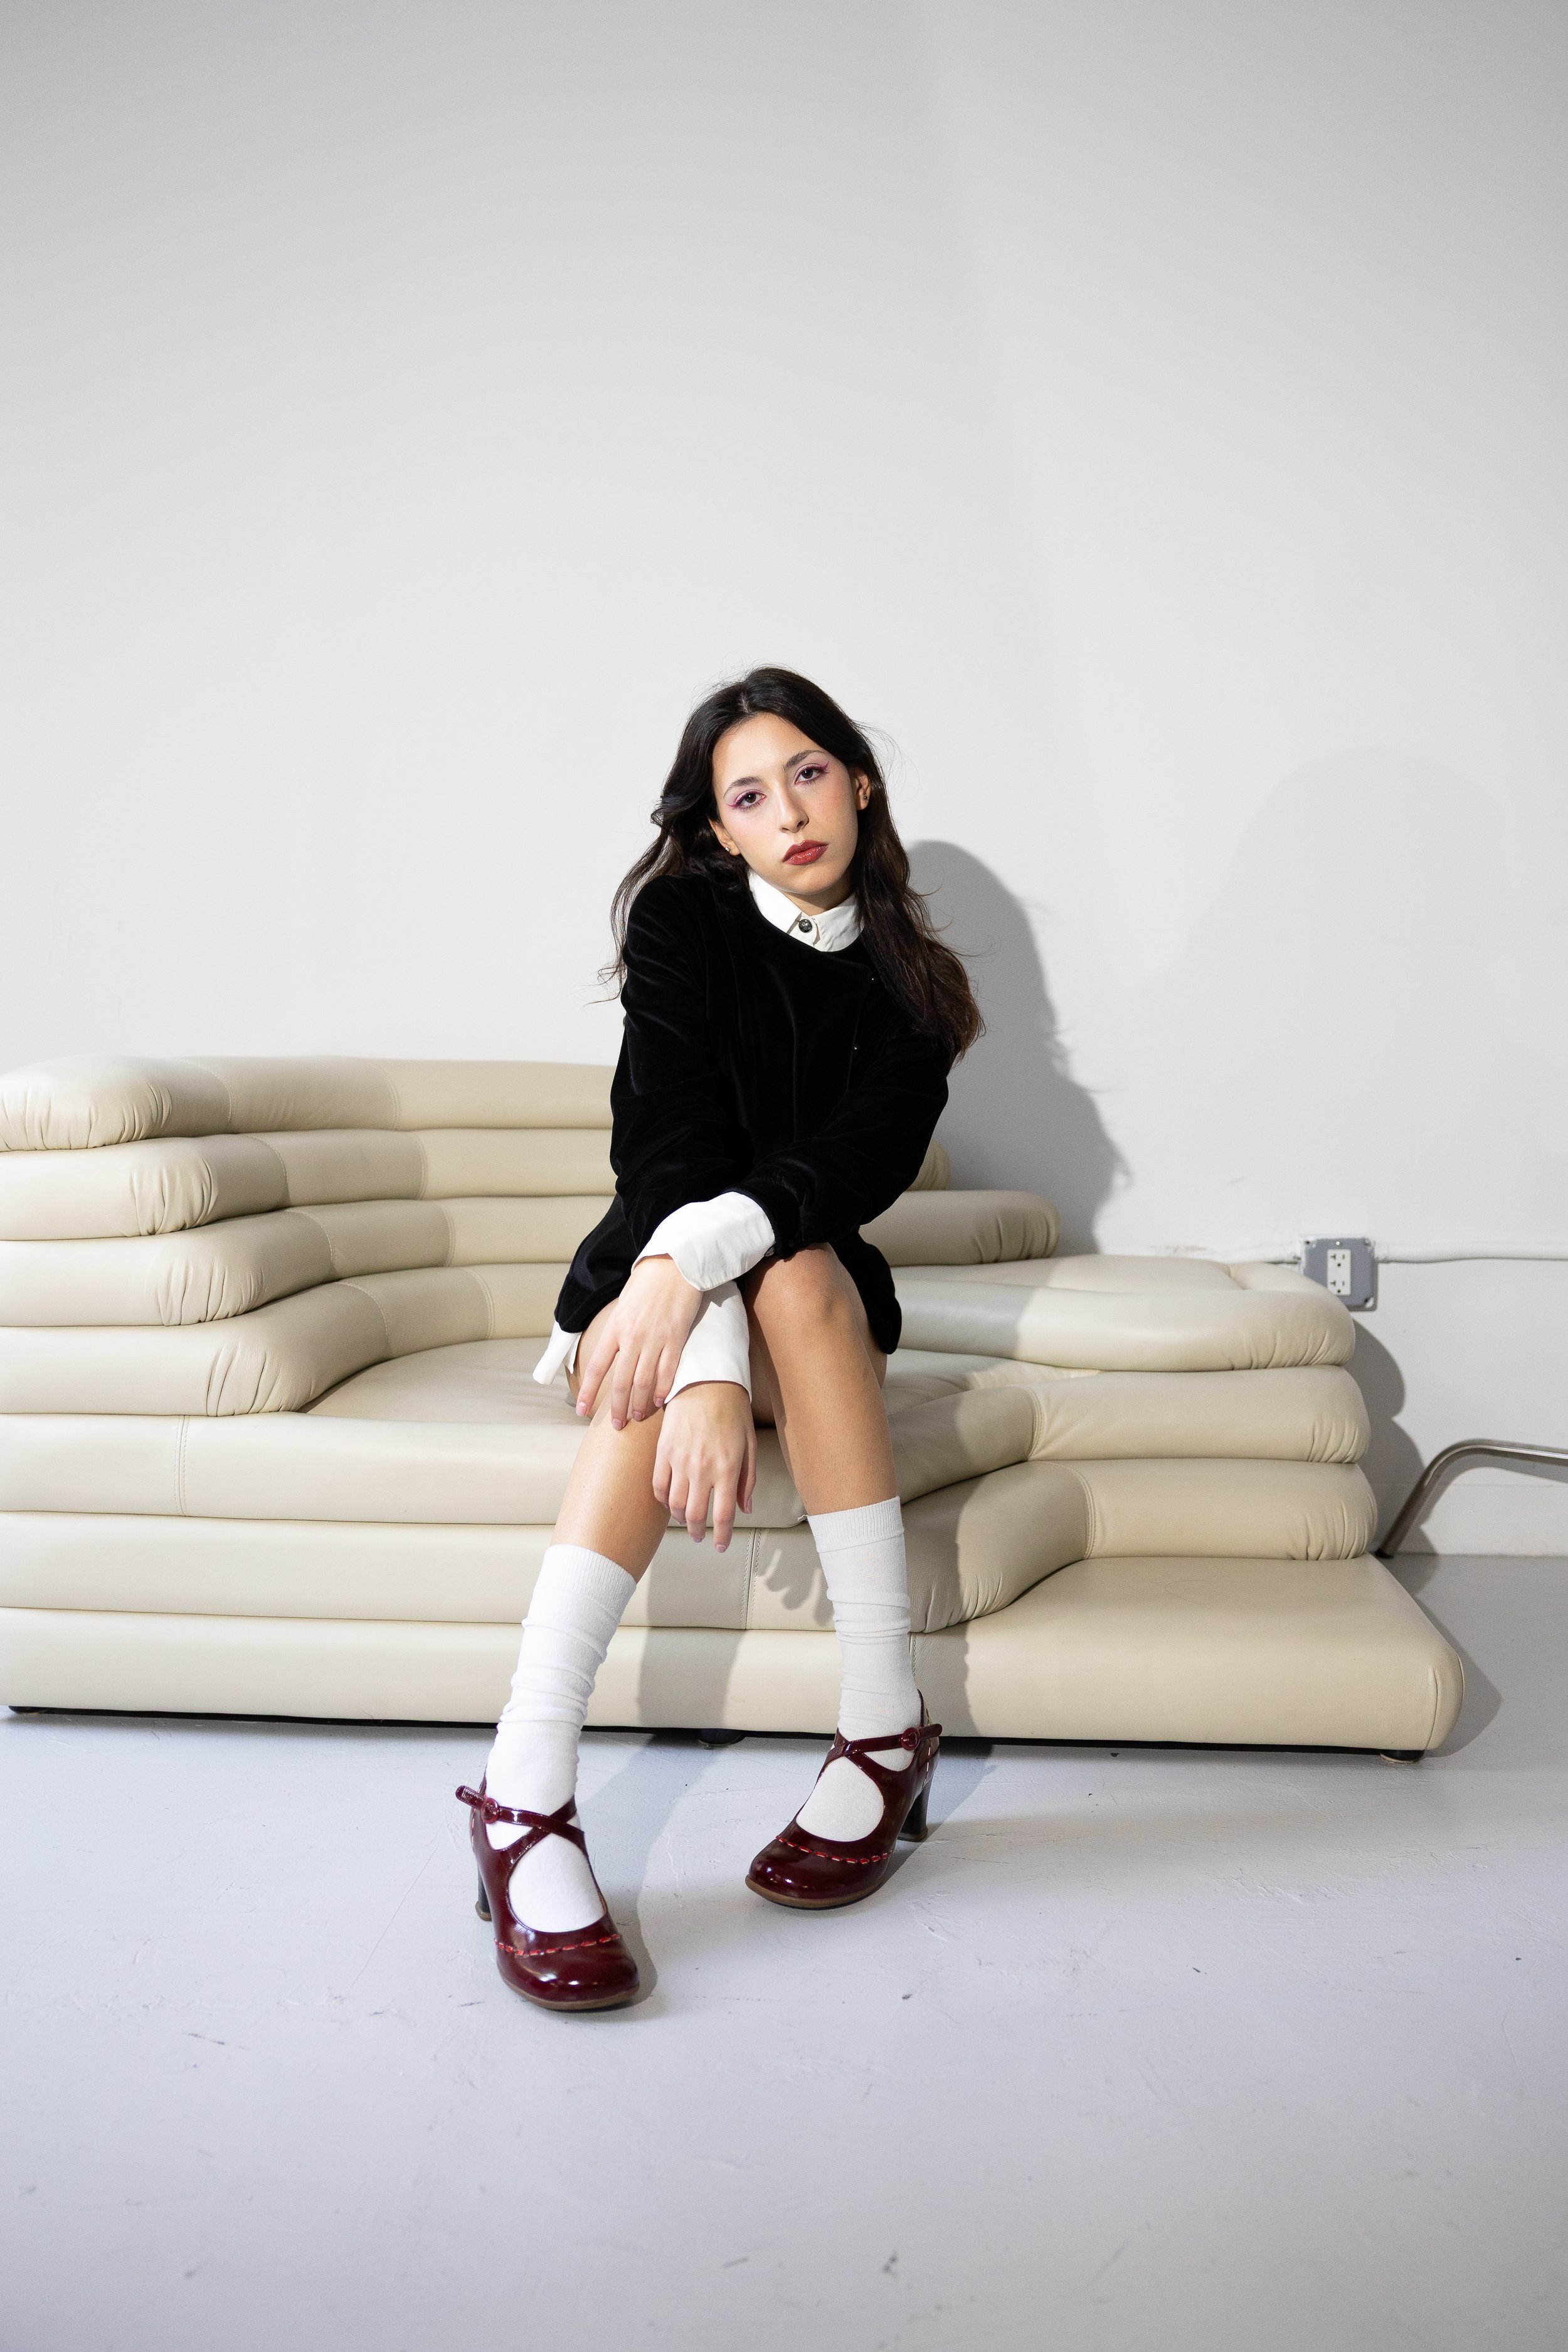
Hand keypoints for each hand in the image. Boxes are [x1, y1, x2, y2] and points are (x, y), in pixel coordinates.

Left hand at [573, 1255, 702, 1428]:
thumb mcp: (623, 1305)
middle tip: (617, 1425)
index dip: (588, 1392)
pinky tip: (657, 1402)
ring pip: (642, 1382)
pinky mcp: (676, 1339)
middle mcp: (631, 1337)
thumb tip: (612, 1352)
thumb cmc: (647, 1282)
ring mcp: (655, 1340)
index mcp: (614, 1328)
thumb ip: (617, 1330)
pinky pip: (667, 1372)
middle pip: (620, 1382)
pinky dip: (661, 1390)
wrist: (674, 1264)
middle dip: (617, 1408)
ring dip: (638, 1405)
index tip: (582, 1411)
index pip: (596, 1367)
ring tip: (636, 1418)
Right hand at [653, 1381, 756, 1550]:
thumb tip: (746, 1508)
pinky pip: (659, 1486)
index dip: (722, 1536)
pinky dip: (664, 1500)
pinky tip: (671, 1501)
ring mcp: (679, 1461)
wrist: (705, 1382)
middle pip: (695, 1516)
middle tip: (700, 1536)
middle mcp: (701, 1469)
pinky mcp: (663, 1452)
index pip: (723, 1515)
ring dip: (681, 1519)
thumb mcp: (750, 1445)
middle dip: (698, 1532)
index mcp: (727, 1469)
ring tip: (686, 1520)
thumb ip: (747, 1480)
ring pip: (675, 1505)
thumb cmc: (732, 1411)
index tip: (721, 1544)